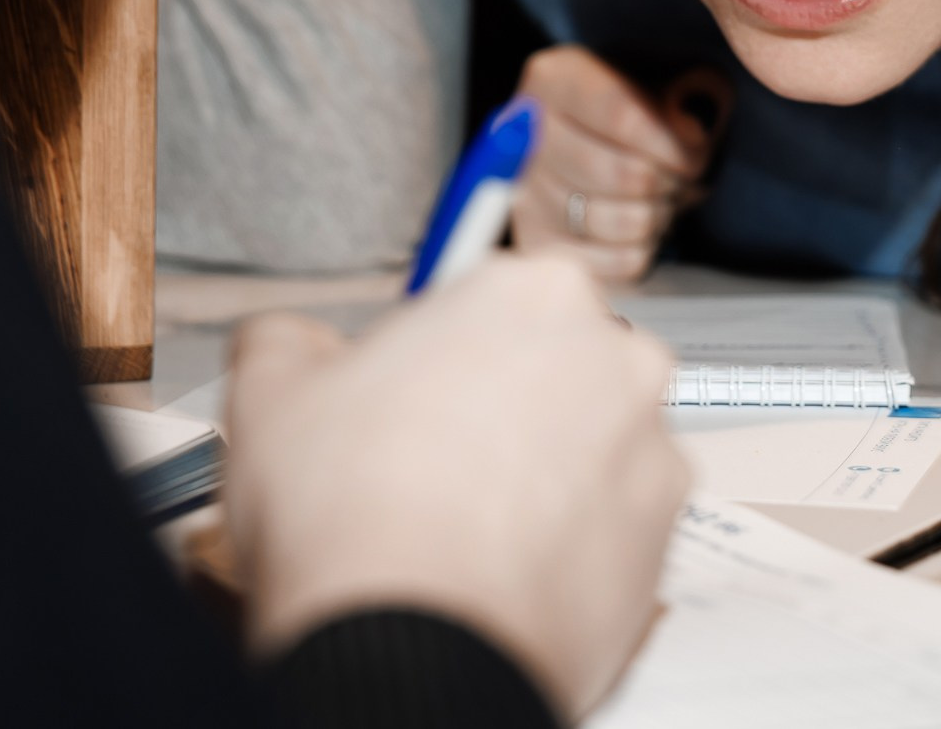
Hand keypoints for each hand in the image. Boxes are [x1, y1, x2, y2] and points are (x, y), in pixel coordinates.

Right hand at [222, 255, 688, 717]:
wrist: (414, 647)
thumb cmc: (353, 516)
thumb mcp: (272, 392)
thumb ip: (289, 341)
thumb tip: (292, 343)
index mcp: (533, 292)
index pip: (493, 301)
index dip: (444, 351)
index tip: (415, 393)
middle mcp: (616, 355)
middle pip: (557, 364)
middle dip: (507, 403)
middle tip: (434, 462)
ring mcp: (652, 446)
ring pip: (594, 442)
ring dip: (546, 470)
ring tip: (467, 527)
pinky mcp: (668, 533)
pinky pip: (617, 521)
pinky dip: (575, 539)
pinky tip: (510, 566)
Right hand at [510, 45, 727, 284]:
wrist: (597, 142)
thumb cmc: (635, 110)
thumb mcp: (667, 79)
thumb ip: (690, 92)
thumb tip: (689, 129)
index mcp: (555, 79)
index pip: (621, 114)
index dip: (672, 142)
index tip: (696, 154)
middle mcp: (526, 134)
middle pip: (622, 174)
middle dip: (670, 181)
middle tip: (684, 178)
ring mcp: (527, 193)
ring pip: (624, 222)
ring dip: (661, 215)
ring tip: (665, 199)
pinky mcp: (539, 244)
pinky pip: (618, 263)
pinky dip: (646, 250)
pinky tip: (645, 227)